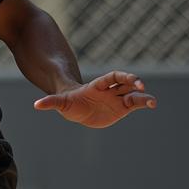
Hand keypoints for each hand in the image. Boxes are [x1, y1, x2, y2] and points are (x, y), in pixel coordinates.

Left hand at [33, 71, 156, 127]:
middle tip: (141, 86)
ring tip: (152, 102)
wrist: (78, 111)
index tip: (130, 80)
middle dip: (134, 82)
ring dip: (143, 96)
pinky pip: (136, 104)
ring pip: (133, 94)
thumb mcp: (61, 104)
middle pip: (125, 82)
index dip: (121, 77)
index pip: (112, 77)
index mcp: (98, 86)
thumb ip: (51, 102)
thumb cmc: (70, 103)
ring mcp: (118, 98)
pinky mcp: (123, 108)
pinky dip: (144, 103)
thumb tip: (36, 105)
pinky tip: (152, 105)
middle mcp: (111, 90)